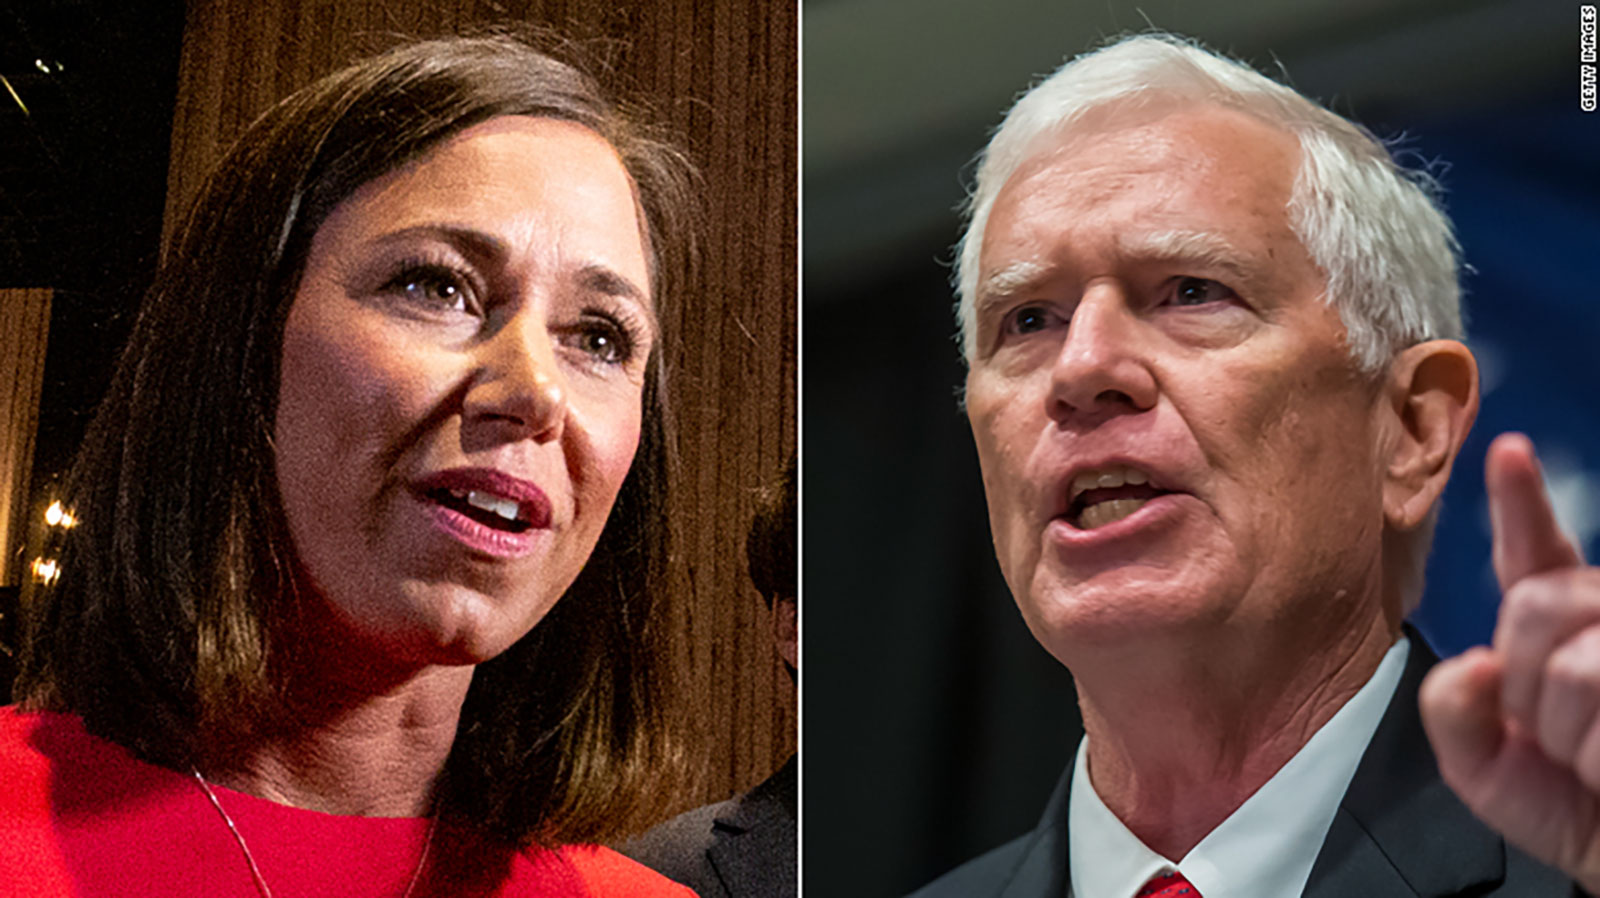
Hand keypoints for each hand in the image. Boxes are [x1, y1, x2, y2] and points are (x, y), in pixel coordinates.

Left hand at [1420, 432, 1599, 888]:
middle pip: (1535, 605)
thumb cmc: (1576, 812)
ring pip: (1572, 662)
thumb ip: (1453, 715)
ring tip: (1594, 760)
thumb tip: (1470, 665)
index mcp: (1557, 633)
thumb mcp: (1487, 770)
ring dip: (1566, 732)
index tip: (1508, 451)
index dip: (1520, 502)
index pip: (1534, 557)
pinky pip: (1599, 697)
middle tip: (1557, 737)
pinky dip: (1594, 753)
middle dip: (1525, 683)